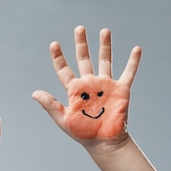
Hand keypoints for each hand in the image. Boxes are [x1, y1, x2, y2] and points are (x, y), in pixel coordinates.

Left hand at [32, 26, 140, 143]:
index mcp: (74, 90)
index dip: (59, 57)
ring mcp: (105, 85)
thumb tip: (34, 92)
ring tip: (104, 30)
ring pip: (105, 60)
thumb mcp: (63, 118)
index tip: (54, 44)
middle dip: (81, 44)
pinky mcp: (121, 90)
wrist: (104, 142)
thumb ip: (50, 104)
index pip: (64, 70)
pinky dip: (133, 61)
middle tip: (79, 28)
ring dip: (105, 46)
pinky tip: (137, 48)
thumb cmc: (82, 133)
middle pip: (84, 59)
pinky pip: (129, 72)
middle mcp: (89, 84)